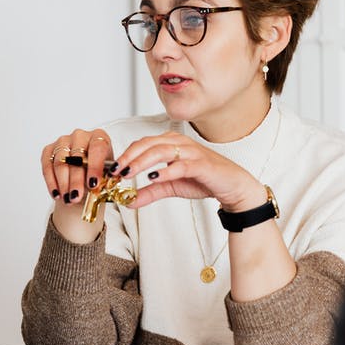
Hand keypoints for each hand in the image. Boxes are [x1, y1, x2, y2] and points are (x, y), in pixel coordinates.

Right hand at [41, 129, 113, 242]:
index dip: (95, 167)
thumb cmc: (98, 175)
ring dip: (63, 183)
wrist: (84, 177)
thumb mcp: (106, 177)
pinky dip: (51, 182)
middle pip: (76, 157)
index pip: (97, 148)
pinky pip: (47, 166)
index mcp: (99, 137)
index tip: (93, 184)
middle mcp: (80, 135)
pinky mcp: (49, 150)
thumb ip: (105, 180)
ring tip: (68, 199)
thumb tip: (99, 188)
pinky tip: (57, 195)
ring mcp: (63, 141)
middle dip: (76, 180)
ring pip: (61, 162)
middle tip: (76, 197)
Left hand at [112, 132, 264, 211]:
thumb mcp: (171, 187)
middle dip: (129, 157)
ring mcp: (191, 152)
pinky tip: (153, 177)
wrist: (232, 186)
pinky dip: (165, 170)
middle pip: (148, 144)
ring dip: (142, 162)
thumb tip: (128, 201)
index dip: (125, 155)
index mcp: (171, 143)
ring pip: (161, 150)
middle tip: (115, 171)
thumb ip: (150, 192)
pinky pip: (181, 165)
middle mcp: (179, 142)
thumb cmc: (203, 180)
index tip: (112, 170)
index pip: (142, 143)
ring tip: (128, 173)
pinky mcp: (202, 164)